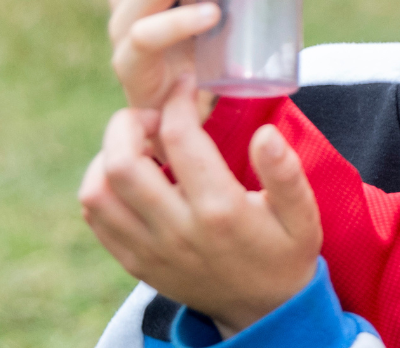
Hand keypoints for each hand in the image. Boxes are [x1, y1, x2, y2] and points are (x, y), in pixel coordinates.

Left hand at [78, 91, 322, 335]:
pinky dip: (100, 186)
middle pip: (122, 162)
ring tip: (136, 145)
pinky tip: (128, 175)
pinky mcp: (135, 262)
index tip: (186, 87)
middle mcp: (177, 230)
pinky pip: (96, 218)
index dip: (177, 100)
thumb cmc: (284, 253)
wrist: (264, 312)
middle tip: (152, 116)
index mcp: (220, 211)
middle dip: (129, 122)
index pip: (180, 138)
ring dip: (107, 155)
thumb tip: (265, 134)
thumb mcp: (303, 215)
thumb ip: (286, 173)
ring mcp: (150, 250)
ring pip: (97, 192)